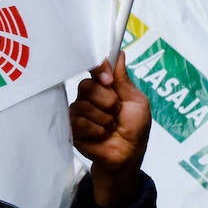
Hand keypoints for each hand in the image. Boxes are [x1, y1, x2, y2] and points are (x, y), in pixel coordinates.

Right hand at [69, 55, 150, 206]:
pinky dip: (97, 130)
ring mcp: (77, 112)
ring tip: (111, 127)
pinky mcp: (70, 128)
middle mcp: (87, 96)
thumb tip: (118, 54)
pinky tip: (102, 136)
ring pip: (83, 105)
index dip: (98, 70)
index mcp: (104, 87)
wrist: (128, 154)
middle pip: (86, 86)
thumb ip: (123, 80)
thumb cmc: (135, 128)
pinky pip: (79, 122)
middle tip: (117, 112)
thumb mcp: (136, 101)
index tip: (108, 79)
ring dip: (104, 119)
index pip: (93, 68)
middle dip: (107, 101)